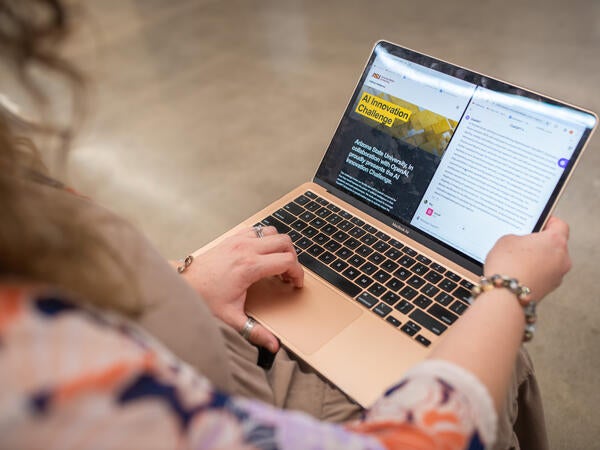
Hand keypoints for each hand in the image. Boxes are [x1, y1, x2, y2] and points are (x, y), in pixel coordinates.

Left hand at [182, 226, 302, 351]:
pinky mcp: (231, 238)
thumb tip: (273, 346)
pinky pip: (257, 230)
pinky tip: (261, 254)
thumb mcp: (232, 318)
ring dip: (279, 245)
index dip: (298, 273)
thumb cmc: (205, 298)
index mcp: (250, 267)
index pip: (287, 261)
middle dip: (293, 257)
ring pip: (272, 232)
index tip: (296, 284)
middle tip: (289, 274)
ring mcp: (238, 240)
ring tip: (277, 263)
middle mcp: (246, 249)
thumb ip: (256, 332)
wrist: (183, 284)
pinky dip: (264, 238)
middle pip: (284, 242)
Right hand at [484, 216, 571, 302]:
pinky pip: (543, 274)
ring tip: (515, 260)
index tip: (539, 222)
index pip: (559, 225)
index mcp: (555, 240)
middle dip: (538, 243)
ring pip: (549, 261)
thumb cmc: (507, 266)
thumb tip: (520, 243)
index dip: (547, 222)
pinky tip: (517, 273)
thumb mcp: (506, 240)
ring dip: (536, 259)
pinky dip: (533, 272)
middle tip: (522, 242)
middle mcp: (562, 258)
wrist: (505, 295)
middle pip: (554, 245)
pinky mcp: (549, 289)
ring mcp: (557, 275)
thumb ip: (518, 237)